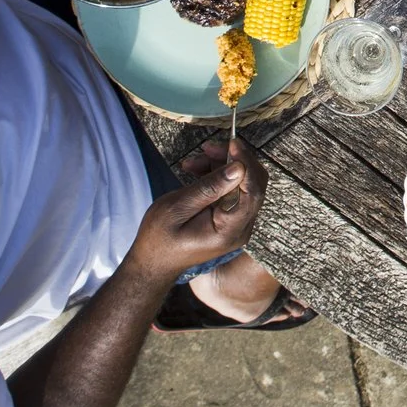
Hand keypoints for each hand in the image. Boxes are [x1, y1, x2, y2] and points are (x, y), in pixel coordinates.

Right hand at [130, 139, 265, 281]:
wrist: (153, 263)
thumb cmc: (159, 238)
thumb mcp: (176, 208)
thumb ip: (208, 188)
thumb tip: (238, 167)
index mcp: (229, 230)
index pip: (253, 192)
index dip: (247, 163)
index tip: (233, 143)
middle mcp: (240, 228)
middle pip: (252, 184)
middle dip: (233, 160)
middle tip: (208, 148)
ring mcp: (236, 224)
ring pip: (242, 184)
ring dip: (220, 166)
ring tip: (192, 162)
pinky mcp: (229, 218)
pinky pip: (230, 191)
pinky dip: (215, 177)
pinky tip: (194, 170)